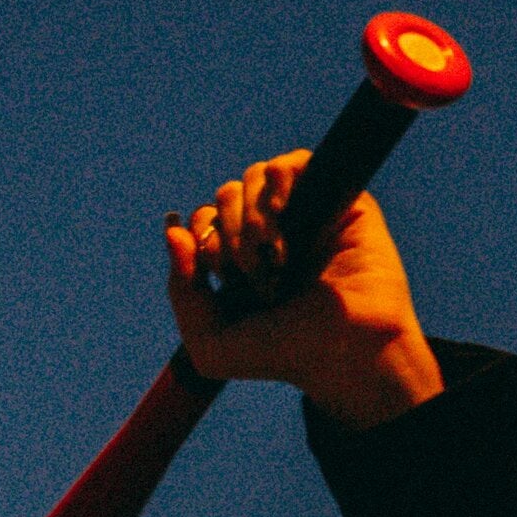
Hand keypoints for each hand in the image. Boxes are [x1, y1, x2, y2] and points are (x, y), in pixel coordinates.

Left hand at [163, 152, 443, 427]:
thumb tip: (172, 228)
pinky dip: (277, 182)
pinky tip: (283, 215)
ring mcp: (304, 214)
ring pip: (253, 177)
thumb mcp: (210, 345)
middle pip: (224, 196)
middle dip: (227, 234)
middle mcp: (270, 235)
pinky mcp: (336, 200)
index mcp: (240, 262)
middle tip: (251, 274)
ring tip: (274, 255)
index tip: (219, 274)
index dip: (200, 237)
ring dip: (252, 217)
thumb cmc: (284, 354)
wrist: (345, 352)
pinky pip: (293, 161)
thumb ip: (181, 290)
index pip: (202, 220)